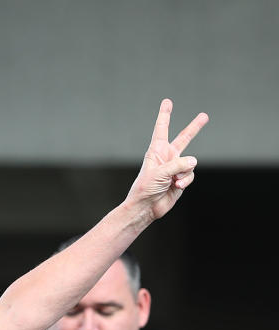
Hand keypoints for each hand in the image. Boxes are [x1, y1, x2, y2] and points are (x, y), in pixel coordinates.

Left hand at [124, 99, 208, 222]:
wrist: (146, 207)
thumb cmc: (146, 188)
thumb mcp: (160, 173)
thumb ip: (178, 164)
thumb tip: (193, 161)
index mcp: (156, 151)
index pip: (162, 129)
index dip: (165, 115)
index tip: (167, 102)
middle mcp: (167, 157)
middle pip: (184, 138)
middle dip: (194, 127)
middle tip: (204, 115)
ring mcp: (175, 168)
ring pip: (191, 162)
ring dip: (183, 173)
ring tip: (172, 181)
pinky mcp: (181, 179)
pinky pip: (190, 175)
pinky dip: (185, 181)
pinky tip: (176, 187)